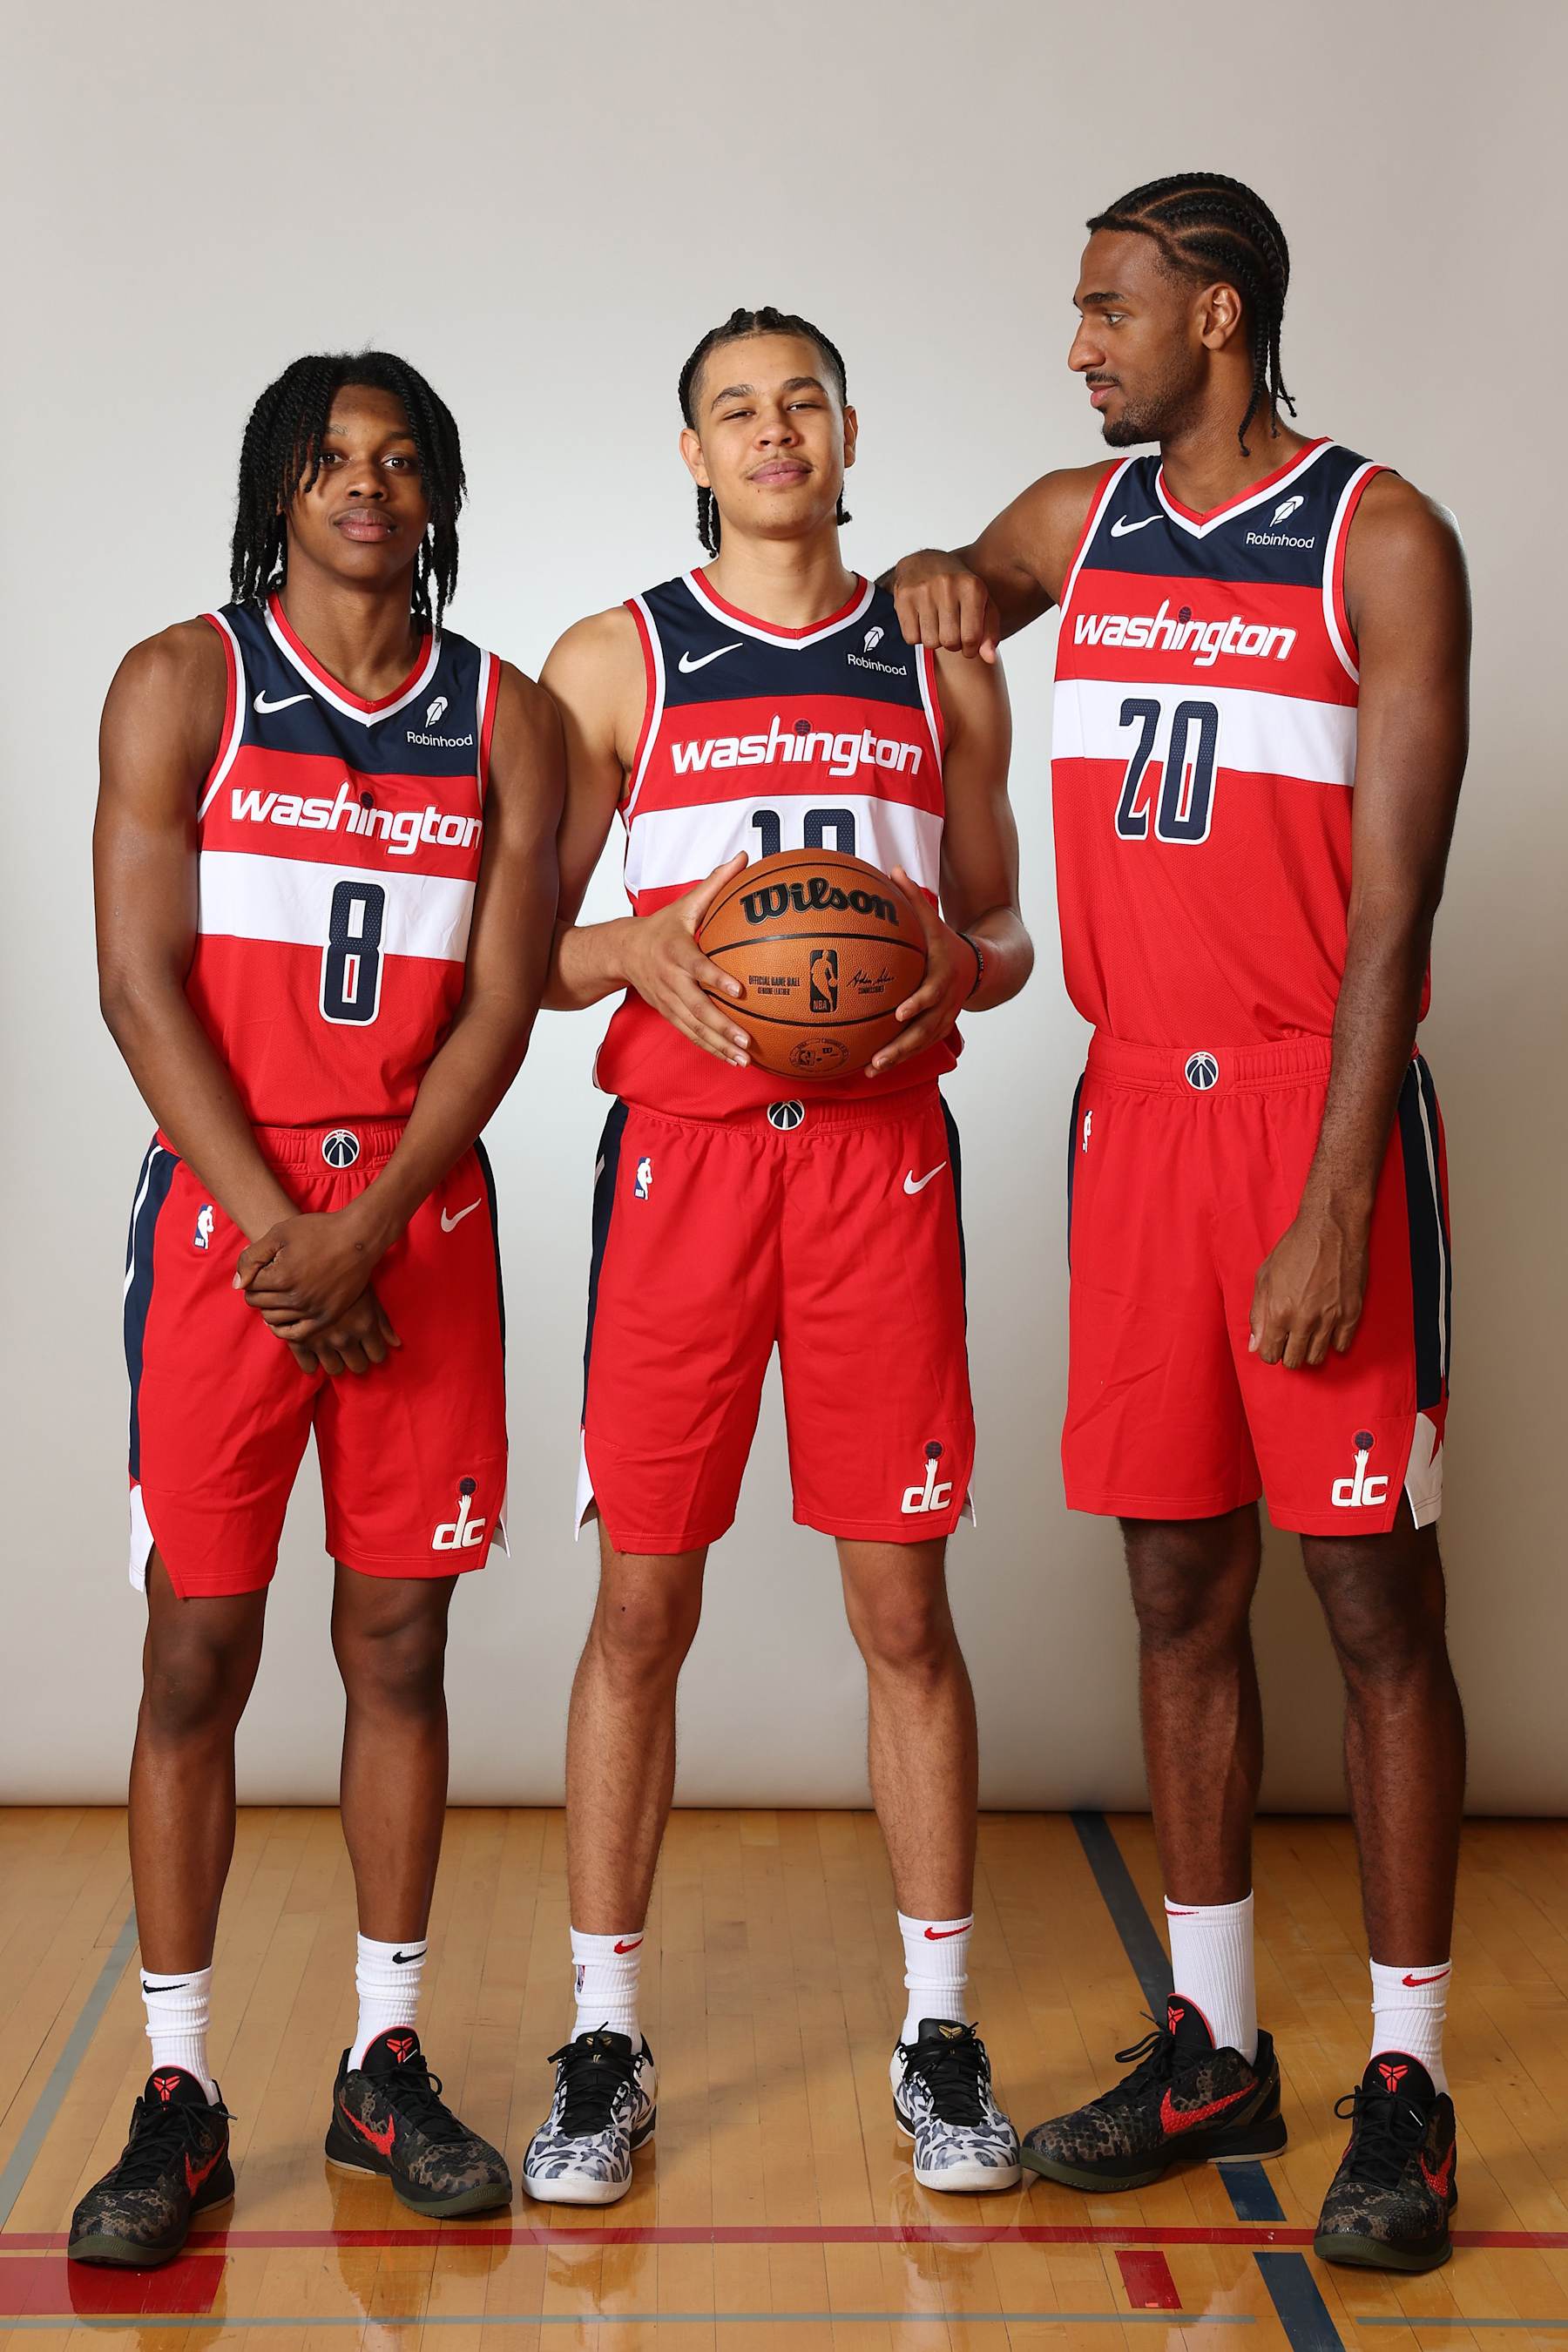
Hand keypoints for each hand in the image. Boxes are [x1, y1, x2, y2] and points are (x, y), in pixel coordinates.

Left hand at [234, 1206, 397, 1342]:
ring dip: (269, 1307)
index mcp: (280, 1277)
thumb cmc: (318, 1231)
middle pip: (259, 1303)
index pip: (249, 1286)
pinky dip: (283, 1329)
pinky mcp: (326, 1317)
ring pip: (273, 1319)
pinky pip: (296, 1334)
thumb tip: (239, 1284)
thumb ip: (251, 1257)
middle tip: (269, 1280)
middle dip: (258, 1290)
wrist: (358, 1238)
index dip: (252, 1275)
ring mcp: (312, 1310)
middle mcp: (295, 1297)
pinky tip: (281, 1319)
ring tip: (276, 1295)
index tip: (264, 1267)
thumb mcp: (279, 1234)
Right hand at [277, 1283, 400, 1376]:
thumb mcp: (367, 1294)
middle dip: (358, 1359)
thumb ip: (382, 1321)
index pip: (378, 1356)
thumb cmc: (344, 1275)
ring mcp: (321, 1341)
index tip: (370, 1346)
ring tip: (335, 1351)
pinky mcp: (298, 1341)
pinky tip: (315, 1354)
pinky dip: (312, 1363)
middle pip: (359, 1366)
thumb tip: (397, 1344)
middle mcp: (344, 1337)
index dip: (375, 1351)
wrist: (307, 1263)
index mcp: (364, 1325)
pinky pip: (308, 1367)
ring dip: (337, 1362)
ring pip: (336, 1370)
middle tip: (353, 1349)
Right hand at [619, 854, 752, 1065]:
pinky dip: (711, 1049)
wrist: (621, 952)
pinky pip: (691, 1035)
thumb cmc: (661, 927)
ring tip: (745, 1059)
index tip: (740, 990)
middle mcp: (670, 981)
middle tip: (747, 1040)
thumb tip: (743, 857)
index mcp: (676, 952)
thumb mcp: (685, 903)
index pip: (697, 967)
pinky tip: (732, 1060)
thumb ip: (716, 883)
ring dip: (719, 1045)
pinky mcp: (668, 1014)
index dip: (716, 979)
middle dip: (722, 1027)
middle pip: (697, 1008)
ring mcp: (668, 1001)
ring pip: (694, 1028)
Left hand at [868, 870, 976, 1074]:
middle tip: (878, 1057)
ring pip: (921, 1044)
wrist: (982, 966)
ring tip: (872, 1069)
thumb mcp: (935, 920)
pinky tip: (874, 1068)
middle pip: (925, 1029)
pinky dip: (899, 1058)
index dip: (918, 1003)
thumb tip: (893, 870)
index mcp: (943, 976)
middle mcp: (945, 1002)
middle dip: (902, 1045)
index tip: (899, 1012)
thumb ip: (914, 898)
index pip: (932, 992)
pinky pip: (919, 1046)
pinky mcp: (938, 1028)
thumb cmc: (948, 942)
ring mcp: (943, 1019)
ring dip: (898, 1058)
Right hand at [890, 549, 1000, 662]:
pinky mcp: (904, 597)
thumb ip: (989, 632)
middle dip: (951, 644)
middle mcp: (948, 585)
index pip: (971, 638)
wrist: (925, 562)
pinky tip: (921, 620)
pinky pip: (911, 638)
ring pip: (930, 642)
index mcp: (972, 587)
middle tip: (950, 631)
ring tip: (936, 624)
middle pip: (950, 642)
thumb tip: (990, 659)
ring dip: (934, 640)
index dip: (970, 649)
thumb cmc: (958, 589)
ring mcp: (924, 590)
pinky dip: (917, 635)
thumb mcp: (982, 604)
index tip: (968, 643)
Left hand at [1249, 1202, 1368, 1368]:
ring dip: (1310, 1350)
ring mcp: (1330, 1318)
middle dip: (1289, 1353)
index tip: (1274, 1342)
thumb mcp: (1265, 1277)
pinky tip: (1328, 1328)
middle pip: (1294, 1360)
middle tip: (1291, 1337)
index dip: (1270, 1351)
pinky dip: (1333, 1341)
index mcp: (1279, 1311)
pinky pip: (1342, 1346)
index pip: (1270, 1354)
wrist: (1331, 1229)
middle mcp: (1304, 1319)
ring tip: (1308, 1333)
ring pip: (1317, 1358)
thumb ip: (1257, 1314)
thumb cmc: (1294, 1249)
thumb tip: (1255, 1345)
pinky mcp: (1351, 1313)